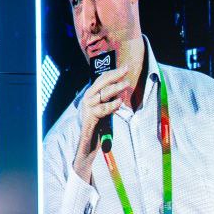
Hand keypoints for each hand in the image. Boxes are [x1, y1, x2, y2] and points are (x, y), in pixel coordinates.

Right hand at [72, 66, 126, 182]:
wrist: (86, 146)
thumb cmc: (97, 128)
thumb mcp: (104, 110)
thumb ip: (109, 101)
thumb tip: (120, 90)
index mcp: (91, 96)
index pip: (101, 80)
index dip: (113, 73)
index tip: (125, 67)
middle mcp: (88, 100)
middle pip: (101, 83)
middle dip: (114, 75)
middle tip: (126, 69)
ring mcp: (87, 109)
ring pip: (101, 95)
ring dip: (115, 88)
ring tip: (127, 84)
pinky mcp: (90, 120)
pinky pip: (101, 111)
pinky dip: (110, 106)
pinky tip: (119, 102)